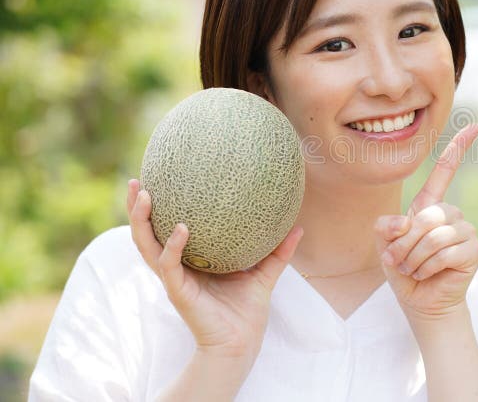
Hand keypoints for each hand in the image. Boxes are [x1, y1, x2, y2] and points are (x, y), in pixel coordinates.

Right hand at [127, 179, 303, 361]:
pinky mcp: (178, 291)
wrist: (241, 343)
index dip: (157, 206)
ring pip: (146, 246)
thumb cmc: (246, 311)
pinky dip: (172, 245)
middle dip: (136, 208)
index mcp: (191, 259)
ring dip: (140, 220)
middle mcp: (176, 266)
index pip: (165, 227)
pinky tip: (182, 228)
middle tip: (134, 181)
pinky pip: (169, 265)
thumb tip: (298, 226)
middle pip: (146, 233)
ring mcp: (174, 278)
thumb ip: (278, 251)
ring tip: (144, 195)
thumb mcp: (264, 273)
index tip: (156, 177)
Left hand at [374, 124, 477, 321]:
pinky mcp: (474, 249)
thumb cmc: (404, 270)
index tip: (474, 127)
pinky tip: (428, 274)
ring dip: (415, 257)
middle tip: (399, 261)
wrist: (421, 301)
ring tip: (413, 269)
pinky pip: (447, 251)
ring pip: (435, 235)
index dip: (458, 149)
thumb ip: (385, 228)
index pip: (445, 172)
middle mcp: (451, 214)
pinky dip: (429, 266)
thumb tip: (404, 221)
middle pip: (426, 216)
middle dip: (405, 243)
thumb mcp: (385, 246)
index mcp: (430, 206)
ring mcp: (465, 230)